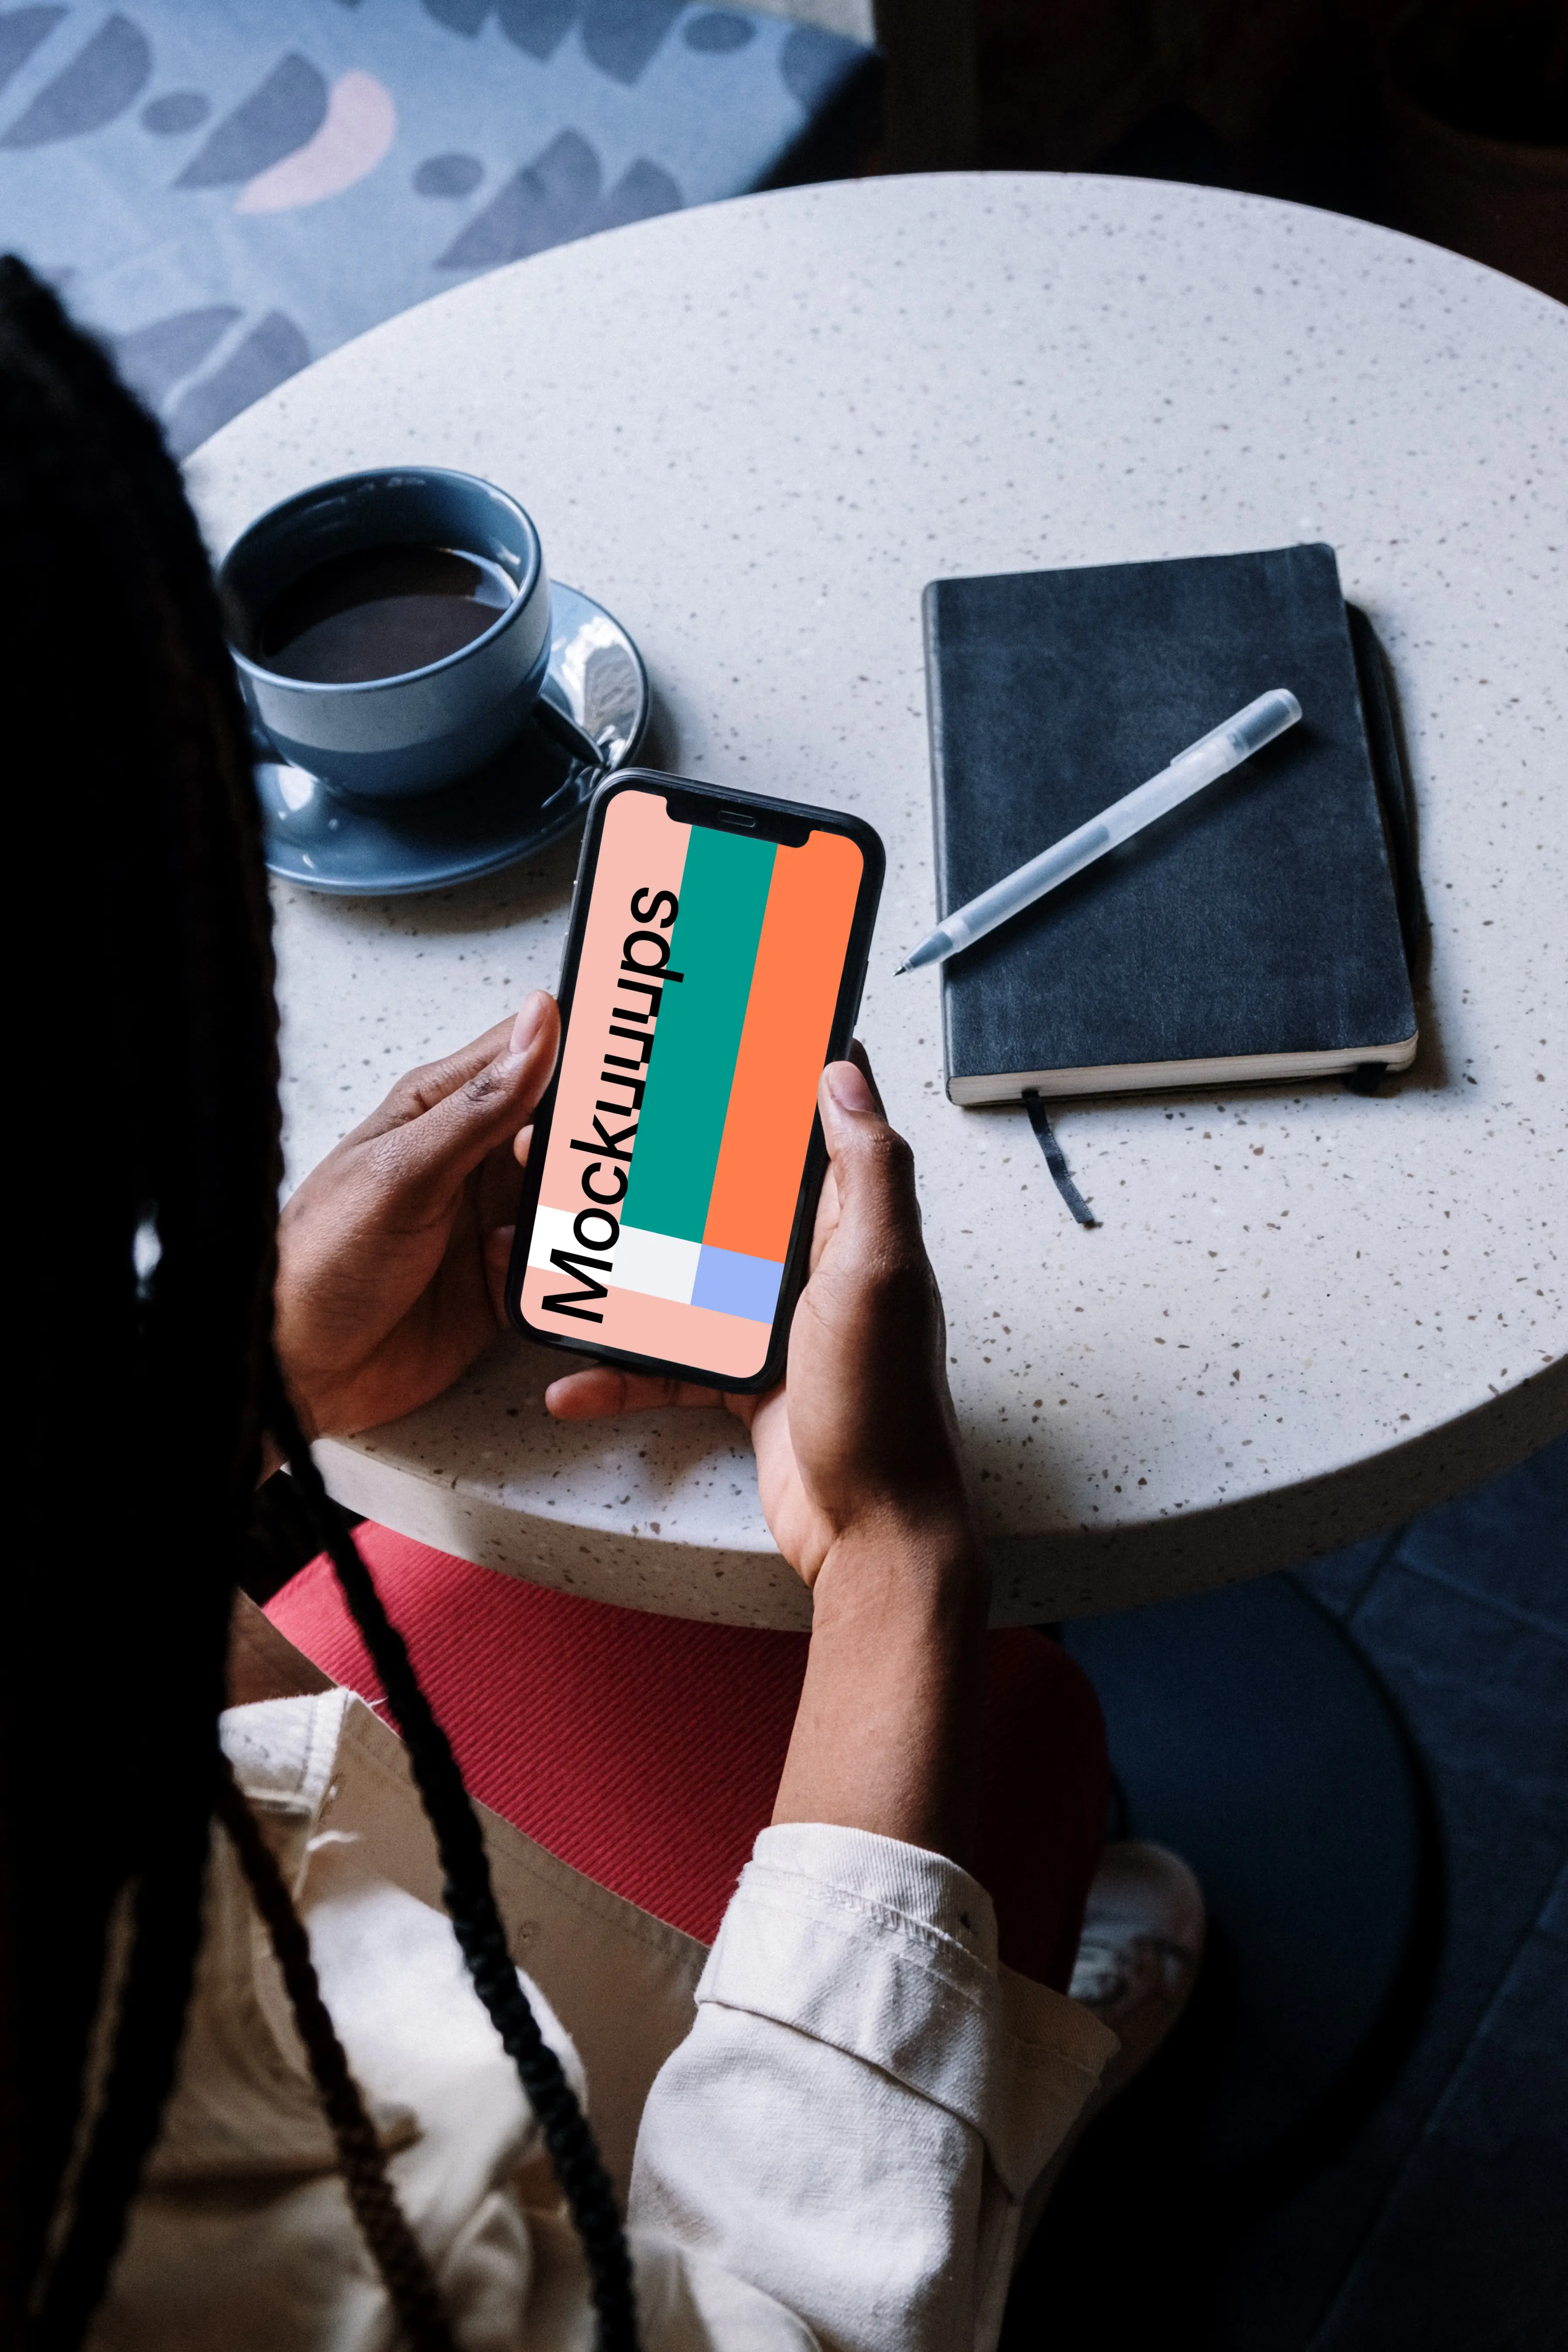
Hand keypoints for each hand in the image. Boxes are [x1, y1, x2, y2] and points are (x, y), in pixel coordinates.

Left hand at [275, 994, 558, 1437]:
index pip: (530, 1053)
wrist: (295, 1373)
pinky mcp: (499, 1280)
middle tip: (593, 1166)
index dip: (584, 1052)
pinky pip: (558, 1265)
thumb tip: (541, 1022)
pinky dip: (556, 1272)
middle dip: (589, 1146)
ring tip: (555, 1227)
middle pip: (562, 1130)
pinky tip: (519, 1277)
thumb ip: (481, 1103)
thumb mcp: (403, 1173)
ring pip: (569, 1199)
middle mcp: (470, 1159)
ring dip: (576, 1214)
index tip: (632, 1065)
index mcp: (439, 1110)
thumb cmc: (319, 1262)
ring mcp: (487, 1220)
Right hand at [545, 1050, 976, 1587]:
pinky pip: (670, 1365)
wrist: (871, 1530)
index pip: (821, 1128)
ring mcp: (777, 1325)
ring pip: (687, 1278)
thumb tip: (845, 1073)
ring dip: (626, 1275)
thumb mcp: (879, 1272)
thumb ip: (869, 1171)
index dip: (782, 1077)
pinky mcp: (745, 1381)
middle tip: (603, 1141)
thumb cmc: (884, 1408)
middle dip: (672, 1170)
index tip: (726, 1034)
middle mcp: (817, 1267)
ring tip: (561, 1257)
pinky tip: (571, 1383)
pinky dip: (621, 1374)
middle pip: (733, 1197)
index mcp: (855, 1227)